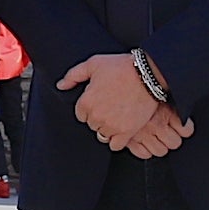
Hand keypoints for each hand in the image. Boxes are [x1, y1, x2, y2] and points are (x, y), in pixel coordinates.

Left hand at [58, 52, 193, 155]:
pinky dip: (117, 140)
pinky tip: (123, 128)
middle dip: (100, 116)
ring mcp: (111, 126)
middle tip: (112, 105)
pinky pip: (115, 145)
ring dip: (108, 128)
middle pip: (92, 125)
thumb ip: (73, 75)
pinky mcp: (126, 132)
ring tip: (119, 115)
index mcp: (86, 102)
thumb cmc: (121, 67)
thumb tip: (60, 86)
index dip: (91, 106)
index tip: (101, 100)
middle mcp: (96, 116)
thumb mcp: (94, 64)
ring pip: (102, 135)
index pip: (81, 114)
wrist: (148, 74)